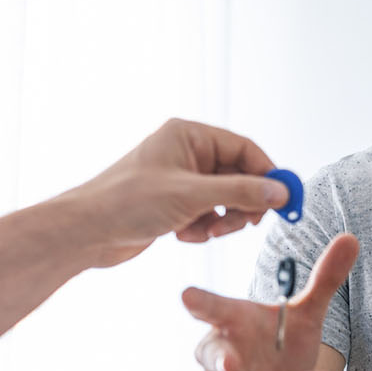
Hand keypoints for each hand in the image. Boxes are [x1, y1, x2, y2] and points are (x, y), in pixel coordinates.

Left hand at [60, 118, 292, 268]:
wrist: (87, 232)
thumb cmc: (125, 202)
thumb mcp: (193, 196)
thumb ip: (242, 192)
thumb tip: (280, 192)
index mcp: (189, 136)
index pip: (245, 149)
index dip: (268, 174)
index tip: (285, 198)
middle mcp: (186, 154)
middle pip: (238, 176)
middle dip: (242, 204)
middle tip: (246, 224)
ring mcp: (181, 180)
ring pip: (225, 200)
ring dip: (222, 220)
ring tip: (205, 231)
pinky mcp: (174, 204)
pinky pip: (208, 215)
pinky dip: (203, 229)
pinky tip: (183, 234)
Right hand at [183, 234, 358, 370]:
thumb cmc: (279, 350)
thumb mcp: (303, 317)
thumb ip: (324, 281)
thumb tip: (352, 238)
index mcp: (229, 324)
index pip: (209, 311)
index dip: (199, 304)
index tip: (187, 296)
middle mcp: (216, 360)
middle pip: (218, 360)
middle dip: (228, 363)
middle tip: (234, 362)